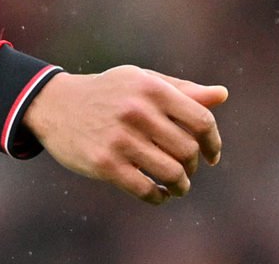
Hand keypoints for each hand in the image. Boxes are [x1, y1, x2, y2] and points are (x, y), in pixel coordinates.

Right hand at [23, 65, 226, 204]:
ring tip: (178, 185)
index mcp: (150, 88)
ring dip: (181, 185)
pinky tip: (159, 193)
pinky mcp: (105, 163)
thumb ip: (182, 91)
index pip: (201, 121)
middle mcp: (136, 111)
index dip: (213, 142)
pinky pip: (146, 190)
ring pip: (172, 173)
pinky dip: (159, 197)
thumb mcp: (142, 82)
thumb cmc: (108, 93)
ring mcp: (120, 138)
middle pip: (188, 150)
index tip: (211, 155)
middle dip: (193, 165)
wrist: (55, 104)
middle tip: (186, 169)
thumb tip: (222, 95)